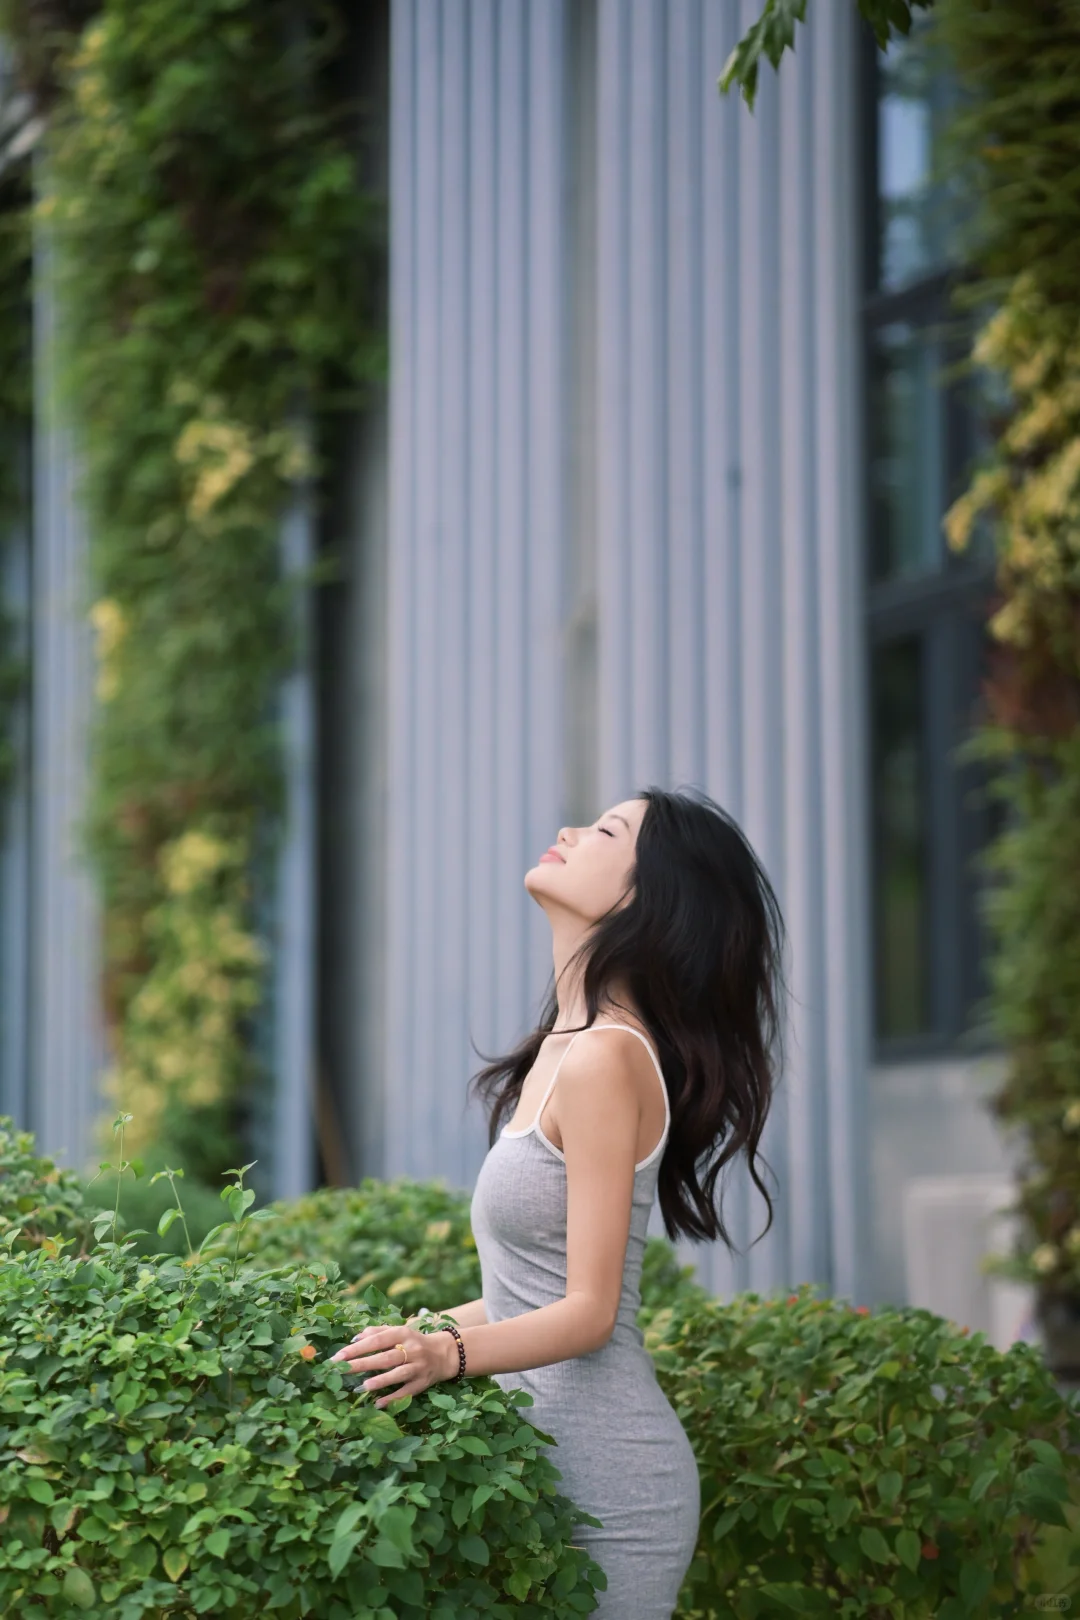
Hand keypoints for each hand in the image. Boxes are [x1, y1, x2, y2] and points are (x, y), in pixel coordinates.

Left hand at [327, 1323, 457, 1407]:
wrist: (444, 1354)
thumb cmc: (413, 1342)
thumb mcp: (399, 1331)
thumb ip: (377, 1332)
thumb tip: (354, 1338)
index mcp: (403, 1333)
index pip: (377, 1340)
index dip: (357, 1348)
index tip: (338, 1356)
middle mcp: (412, 1349)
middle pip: (385, 1357)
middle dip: (362, 1364)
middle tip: (342, 1370)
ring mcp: (418, 1367)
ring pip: (398, 1374)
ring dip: (379, 1381)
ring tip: (361, 1387)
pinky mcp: (422, 1383)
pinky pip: (406, 1392)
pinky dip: (392, 1398)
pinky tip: (378, 1403)